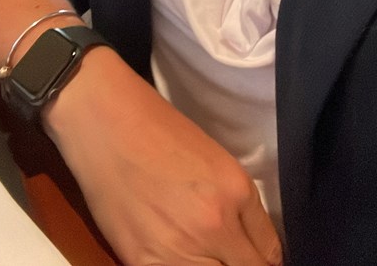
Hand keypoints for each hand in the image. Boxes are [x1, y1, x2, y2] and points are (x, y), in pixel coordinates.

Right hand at [43, 47, 282, 265]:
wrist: (107, 124)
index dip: (266, 259)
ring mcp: (178, 250)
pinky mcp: (143, 264)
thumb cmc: (161, 132)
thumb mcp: (217, 161)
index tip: (259, 258)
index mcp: (236, 193)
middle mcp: (213, 226)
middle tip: (232, 256)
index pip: (270, 253)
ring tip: (203, 252)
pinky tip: (178, 256)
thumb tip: (251, 241)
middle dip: (245, 265)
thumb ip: (239, 205)